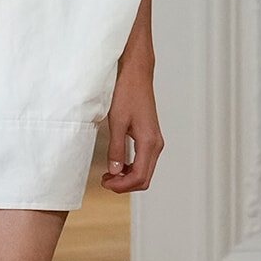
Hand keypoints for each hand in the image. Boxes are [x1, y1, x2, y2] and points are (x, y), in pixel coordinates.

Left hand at [100, 57, 163, 193]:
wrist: (136, 74)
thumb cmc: (127, 93)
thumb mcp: (117, 122)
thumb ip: (115, 149)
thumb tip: (114, 171)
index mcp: (149, 142)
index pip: (139, 177)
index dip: (121, 186)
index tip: (105, 182)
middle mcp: (156, 144)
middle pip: (144, 178)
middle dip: (124, 185)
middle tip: (104, 181)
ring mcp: (154, 141)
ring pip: (144, 171)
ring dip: (127, 178)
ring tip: (108, 174)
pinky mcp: (150, 137)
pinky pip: (143, 161)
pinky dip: (130, 168)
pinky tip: (117, 165)